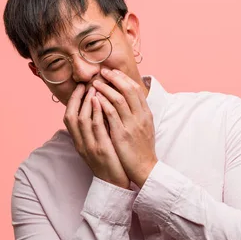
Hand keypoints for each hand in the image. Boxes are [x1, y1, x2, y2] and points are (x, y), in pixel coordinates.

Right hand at [63, 83, 130, 188]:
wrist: (116, 183)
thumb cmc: (109, 162)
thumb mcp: (97, 144)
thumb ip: (95, 129)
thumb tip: (97, 108)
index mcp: (78, 142)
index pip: (69, 117)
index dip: (73, 101)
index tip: (81, 87)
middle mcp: (81, 143)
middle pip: (72, 116)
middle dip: (78, 98)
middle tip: (87, 83)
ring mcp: (90, 147)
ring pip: (82, 119)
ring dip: (87, 101)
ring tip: (94, 87)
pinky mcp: (101, 149)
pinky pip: (96, 128)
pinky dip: (97, 112)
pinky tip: (101, 101)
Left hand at [93, 69, 156, 187]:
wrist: (145, 167)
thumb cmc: (143, 148)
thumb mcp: (145, 127)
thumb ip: (138, 113)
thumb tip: (128, 100)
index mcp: (146, 114)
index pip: (136, 89)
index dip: (124, 78)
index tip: (113, 72)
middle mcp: (141, 116)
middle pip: (129, 89)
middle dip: (115, 78)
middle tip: (103, 72)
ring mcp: (132, 125)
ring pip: (119, 99)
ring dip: (105, 88)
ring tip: (95, 83)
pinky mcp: (122, 134)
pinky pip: (111, 114)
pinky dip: (102, 103)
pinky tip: (94, 98)